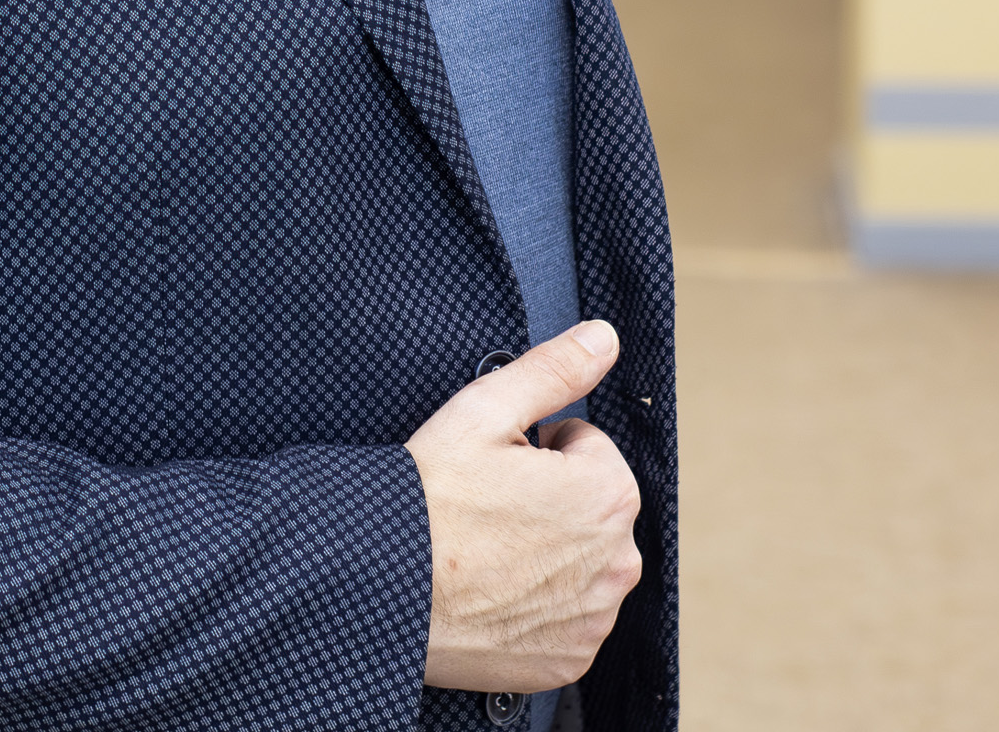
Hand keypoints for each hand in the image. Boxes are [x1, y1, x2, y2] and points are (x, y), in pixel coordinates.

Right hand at [405, 320, 642, 695]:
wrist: (382, 589)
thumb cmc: (427, 503)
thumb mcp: (484, 411)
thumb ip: (554, 369)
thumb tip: (603, 337)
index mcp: (606, 493)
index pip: (587, 448)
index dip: (537, 449)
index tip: (498, 467)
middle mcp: (616, 560)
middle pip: (589, 507)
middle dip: (549, 500)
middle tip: (487, 508)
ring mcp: (593, 617)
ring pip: (579, 563)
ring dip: (547, 552)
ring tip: (486, 550)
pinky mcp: (568, 660)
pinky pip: (565, 618)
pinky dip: (537, 605)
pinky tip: (493, 590)